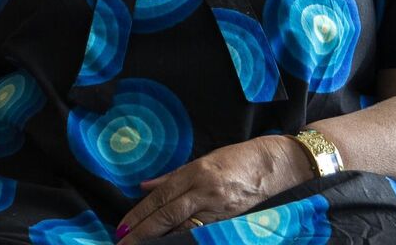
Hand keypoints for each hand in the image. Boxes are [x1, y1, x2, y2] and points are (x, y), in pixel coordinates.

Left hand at [116, 136, 312, 243]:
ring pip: (183, 226)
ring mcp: (218, 206)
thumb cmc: (235, 159)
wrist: (272, 166)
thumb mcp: (200, 161)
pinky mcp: (230, 218)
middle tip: (124, 242)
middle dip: (143, 231)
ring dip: (162, 238)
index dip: (139, 214)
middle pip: (167, 214)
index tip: (123, 227)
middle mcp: (203, 190)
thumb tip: (144, 187)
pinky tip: (172, 244)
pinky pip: (202, 231)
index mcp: (193, 173)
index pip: (160, 198)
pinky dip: (185, 238)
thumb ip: (171, 177)